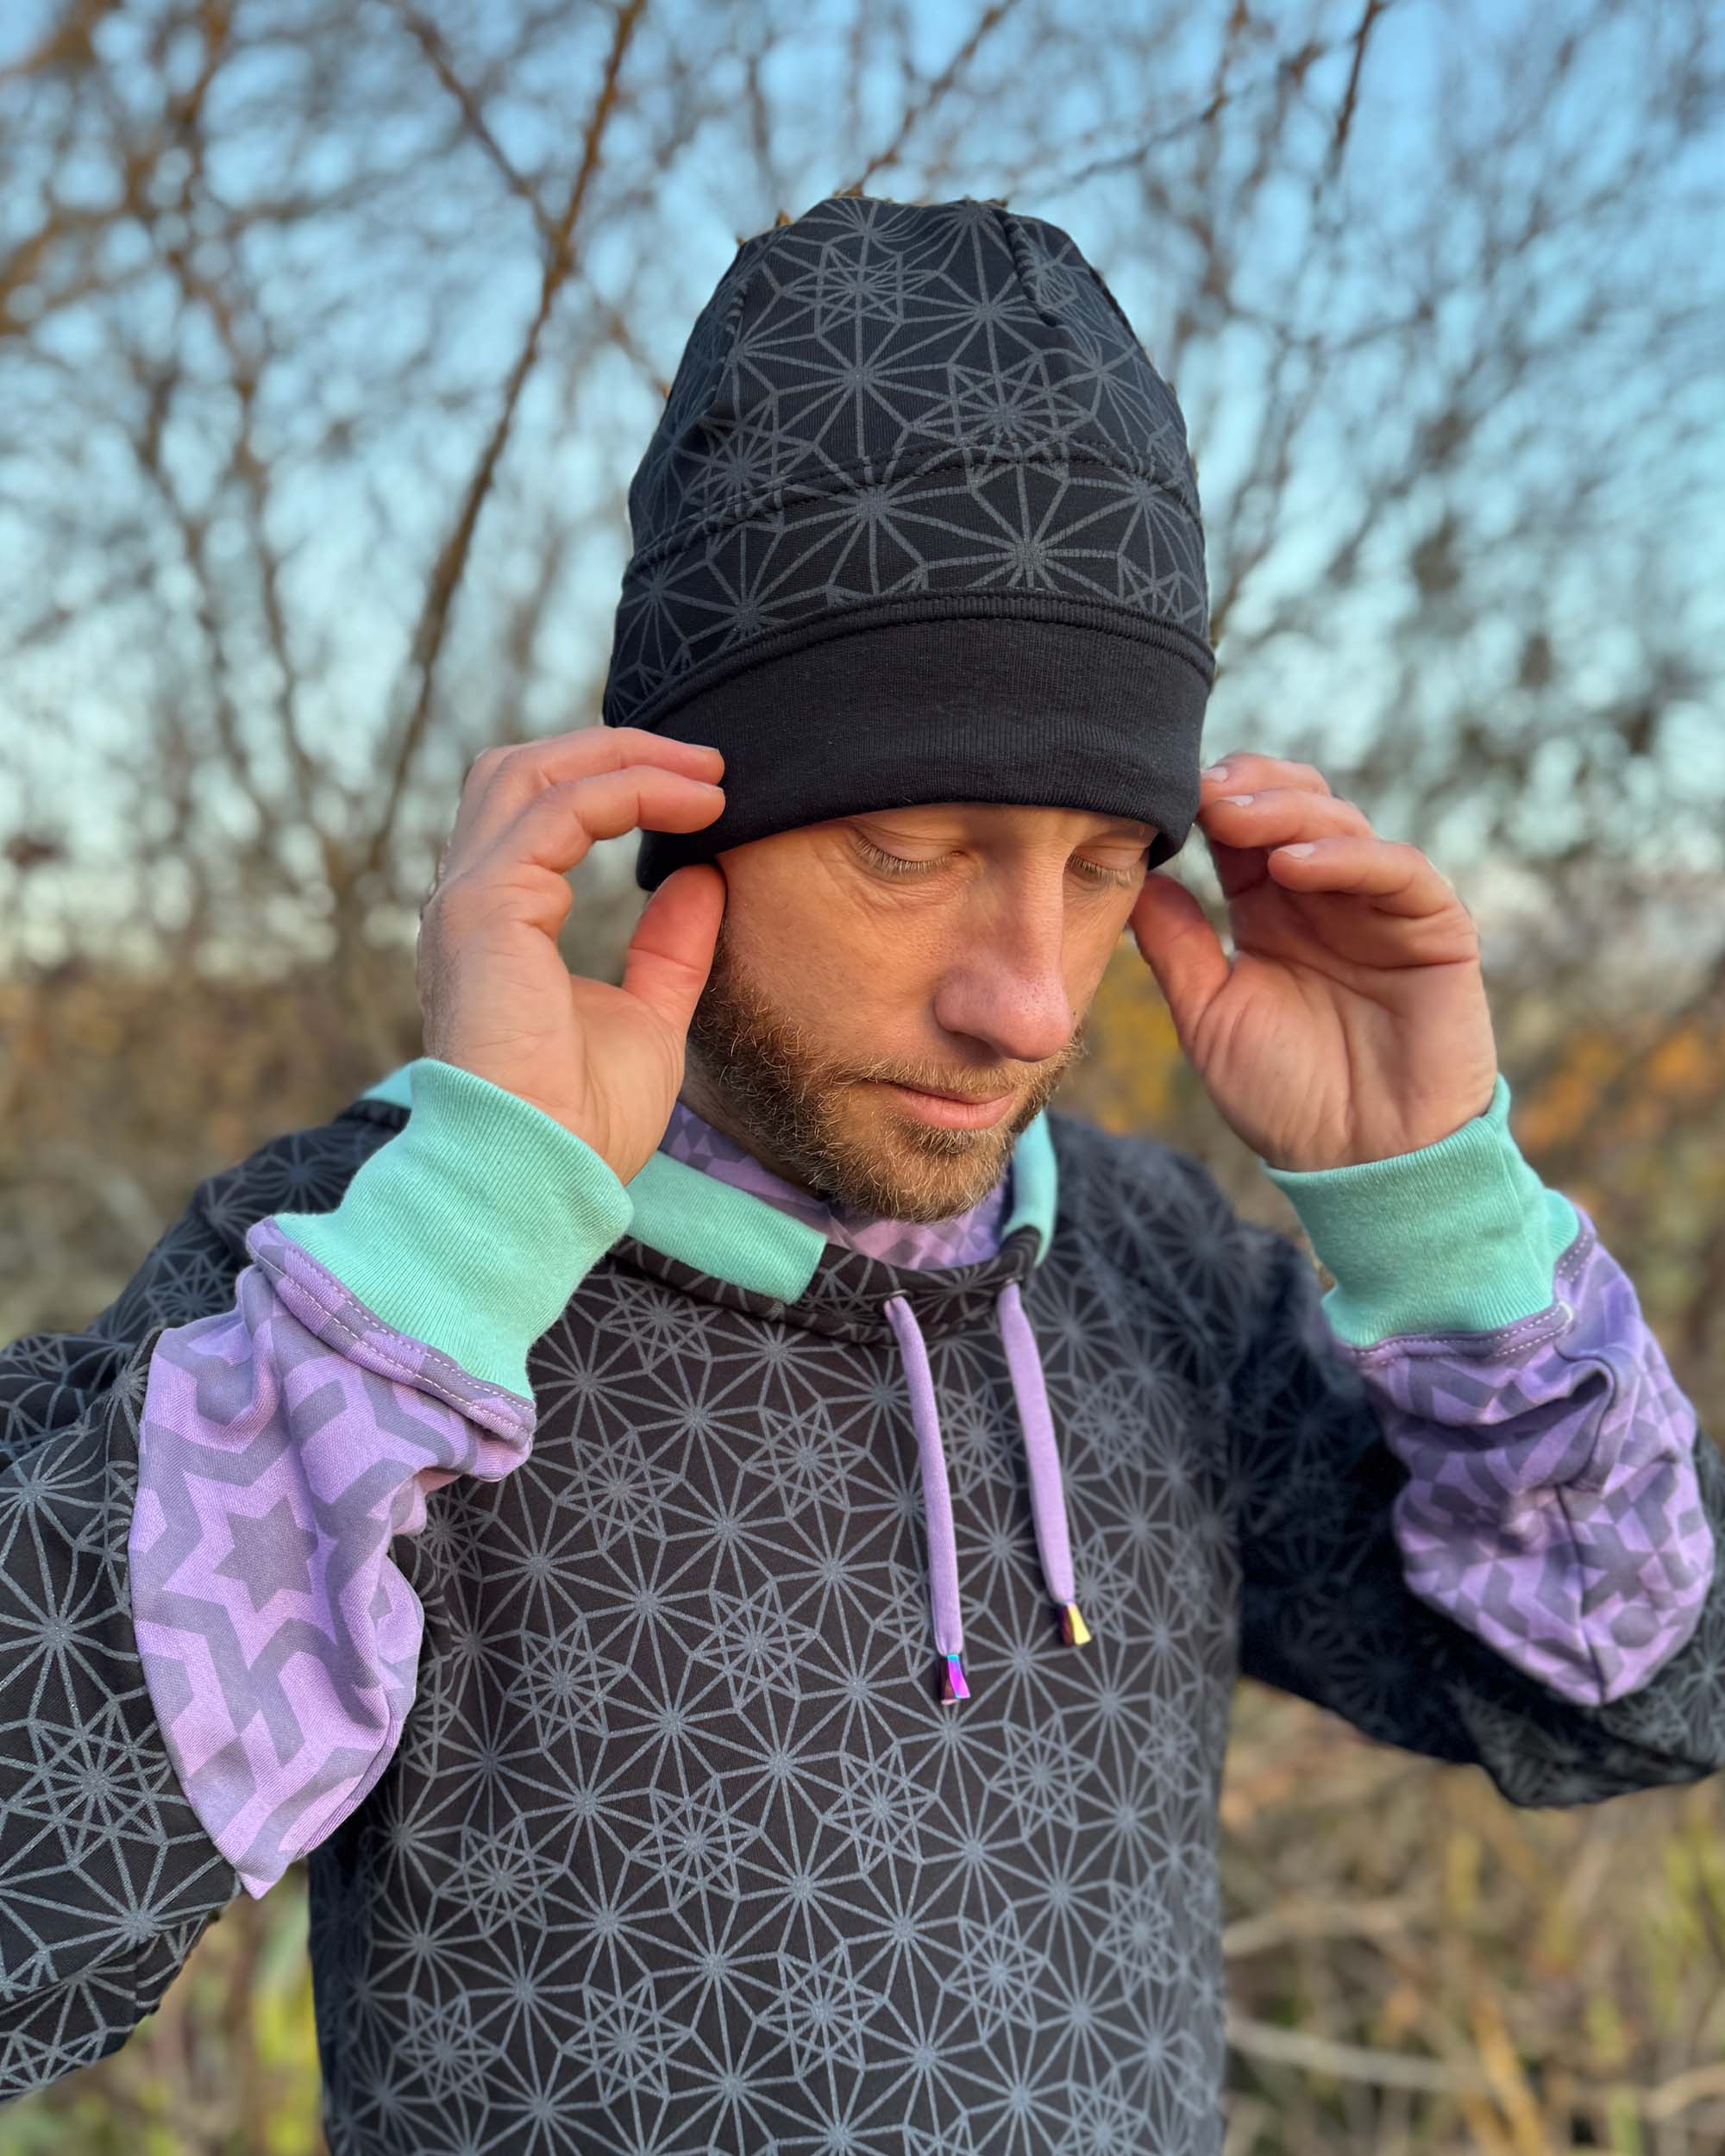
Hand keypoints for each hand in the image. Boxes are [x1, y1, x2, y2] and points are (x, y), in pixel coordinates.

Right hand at [416, 726, 726, 1183]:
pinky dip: (630, 790)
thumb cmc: (583, 1121)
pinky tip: (695, 804)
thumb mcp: (649, 1017)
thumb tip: (703, 877)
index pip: (538, 814)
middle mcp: (470, 902)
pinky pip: (560, 810)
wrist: (542, 1175)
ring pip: (534, 771)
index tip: (702, 793)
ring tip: (710, 773)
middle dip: (616, 749)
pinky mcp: (486, 905)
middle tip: (707, 762)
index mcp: (498, 925)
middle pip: (523, 771)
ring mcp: (469, 899)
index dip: (615, 784)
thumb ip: (670, 947)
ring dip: (630, 758)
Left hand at [1126, 751, 1498, 1170]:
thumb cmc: (1284, 1098)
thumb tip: (1133, 878)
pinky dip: (1347, 858)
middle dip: (1248, 788)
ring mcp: (1382, 908)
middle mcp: (1326, 899)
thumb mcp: (1208, 1018)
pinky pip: (1399, 870)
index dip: (1209, 803)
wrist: (1363, 1165)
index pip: (1241, 832)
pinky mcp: (1436, 928)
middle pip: (1294, 808)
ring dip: (1286, 812)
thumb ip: (1175, 947)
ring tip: (1232, 819)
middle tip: (1201, 792)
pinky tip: (1293, 865)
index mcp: (1269, 913)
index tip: (1164, 796)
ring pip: (1342, 825)